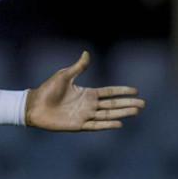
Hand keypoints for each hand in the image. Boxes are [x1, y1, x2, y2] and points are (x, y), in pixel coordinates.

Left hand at [25, 51, 143, 131]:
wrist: (34, 105)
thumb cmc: (47, 90)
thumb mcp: (64, 76)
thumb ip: (78, 67)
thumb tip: (86, 53)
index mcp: (87, 93)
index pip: (109, 92)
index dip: (122, 91)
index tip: (136, 91)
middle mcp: (88, 105)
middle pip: (112, 105)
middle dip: (127, 104)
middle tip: (143, 104)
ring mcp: (84, 116)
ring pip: (108, 115)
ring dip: (122, 113)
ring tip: (136, 111)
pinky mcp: (78, 125)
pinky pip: (95, 125)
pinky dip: (107, 124)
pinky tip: (119, 123)